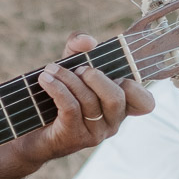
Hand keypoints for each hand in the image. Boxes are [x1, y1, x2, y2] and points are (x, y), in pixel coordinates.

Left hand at [15, 33, 156, 165]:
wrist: (33, 132)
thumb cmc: (58, 97)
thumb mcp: (70, 66)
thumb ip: (79, 47)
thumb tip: (87, 41)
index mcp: (120, 106)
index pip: (145, 103)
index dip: (136, 87)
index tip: (116, 73)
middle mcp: (113, 122)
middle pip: (116, 97)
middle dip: (95, 77)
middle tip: (77, 69)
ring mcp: (95, 133)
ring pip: (89, 101)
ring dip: (68, 79)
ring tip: (51, 70)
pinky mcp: (75, 137)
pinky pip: (71, 108)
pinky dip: (57, 89)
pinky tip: (45, 80)